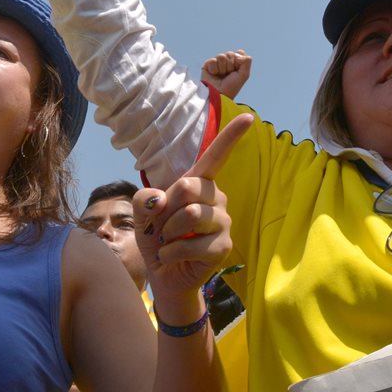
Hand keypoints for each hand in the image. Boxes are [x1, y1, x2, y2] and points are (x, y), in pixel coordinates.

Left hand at [133, 113, 253, 315]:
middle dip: (165, 209)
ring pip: (189, 215)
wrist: (163, 274)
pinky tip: (171, 256)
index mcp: (199, 184)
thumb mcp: (142, 214)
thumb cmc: (156, 237)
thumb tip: (159, 199)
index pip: (217, 156)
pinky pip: (192, 243)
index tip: (249, 117)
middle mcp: (216, 198)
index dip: (231, 136)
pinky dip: (171, 252)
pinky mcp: (224, 246)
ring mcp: (223, 222)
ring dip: (167, 232)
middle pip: (188, 187)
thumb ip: (143, 199)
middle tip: (162, 225)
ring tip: (167, 241)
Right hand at [201, 50, 251, 98]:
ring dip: (222, 68)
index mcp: (235, 63)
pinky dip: (214, 69)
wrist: (219, 95)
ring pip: (221, 56)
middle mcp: (226, 61)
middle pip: (230, 53)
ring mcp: (216, 62)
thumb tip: (237, 53)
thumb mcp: (244, 75)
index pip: (239, 53)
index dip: (239, 61)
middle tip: (228, 75)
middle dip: (230, 65)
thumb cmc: (231, 87)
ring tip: (220, 76)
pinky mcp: (207, 64)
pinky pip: (213, 60)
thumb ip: (247, 62)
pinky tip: (213, 75)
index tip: (237, 71)